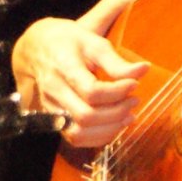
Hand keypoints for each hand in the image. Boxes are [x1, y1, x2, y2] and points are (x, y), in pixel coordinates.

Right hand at [12, 17, 148, 147]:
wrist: (37, 48)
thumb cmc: (70, 42)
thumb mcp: (94, 42)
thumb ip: (117, 61)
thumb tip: (144, 70)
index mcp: (64, 67)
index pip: (91, 91)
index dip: (117, 92)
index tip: (134, 84)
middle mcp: (54, 91)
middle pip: (85, 116)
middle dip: (116, 113)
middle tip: (134, 100)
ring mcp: (51, 108)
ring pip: (78, 133)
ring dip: (109, 129)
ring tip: (129, 116)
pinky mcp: (54, 118)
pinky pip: (75, 138)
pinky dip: (98, 137)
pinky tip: (115, 125)